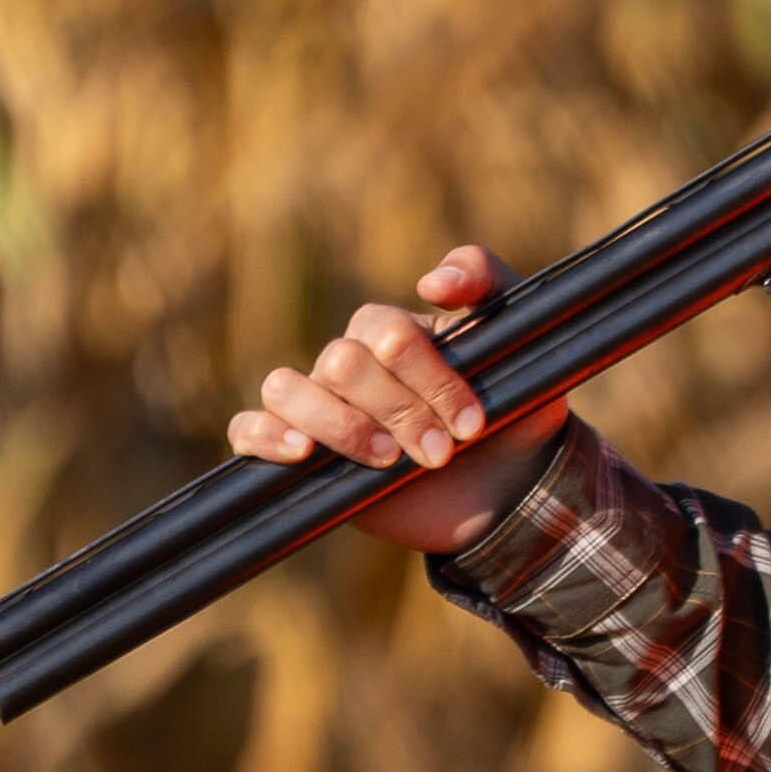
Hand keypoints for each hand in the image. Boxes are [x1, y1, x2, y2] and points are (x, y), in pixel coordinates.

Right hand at [225, 249, 569, 545]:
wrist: (505, 490)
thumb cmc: (512, 411)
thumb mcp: (523, 341)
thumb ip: (489, 283)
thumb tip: (431, 281)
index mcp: (388, 332)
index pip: (386, 335)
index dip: (429, 379)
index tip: (472, 423)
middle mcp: (345, 364)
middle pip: (340, 364)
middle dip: (398, 411)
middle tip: (442, 453)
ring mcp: (318, 408)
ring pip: (285, 388)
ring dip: (340, 425)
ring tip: (386, 460)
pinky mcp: (298, 455)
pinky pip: (247, 430)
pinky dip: (265, 436)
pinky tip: (303, 453)